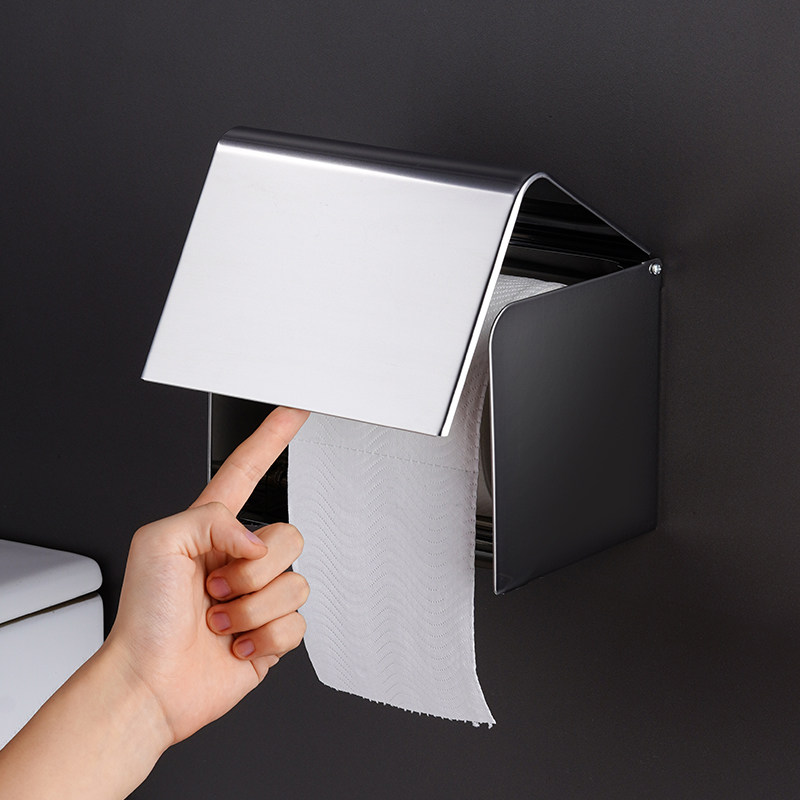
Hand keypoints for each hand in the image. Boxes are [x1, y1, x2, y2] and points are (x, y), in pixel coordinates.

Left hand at [104, 406, 309, 744]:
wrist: (150, 682)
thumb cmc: (144, 617)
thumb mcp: (158, 542)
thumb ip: (211, 517)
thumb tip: (256, 544)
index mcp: (214, 528)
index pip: (249, 471)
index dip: (272, 440)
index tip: (294, 413)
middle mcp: (242, 558)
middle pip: (289, 536)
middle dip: (249, 571)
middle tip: (212, 589)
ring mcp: (259, 595)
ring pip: (295, 583)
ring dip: (250, 608)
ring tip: (217, 620)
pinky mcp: (271, 631)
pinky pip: (297, 623)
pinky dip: (262, 638)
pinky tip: (234, 643)